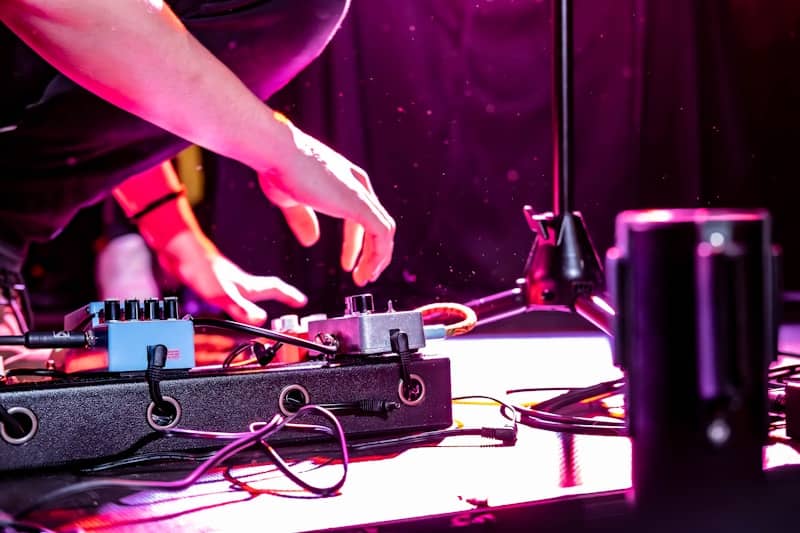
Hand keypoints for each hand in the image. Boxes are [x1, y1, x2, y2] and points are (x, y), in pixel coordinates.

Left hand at [157, 230, 306, 324]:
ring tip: (263, 307)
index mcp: (248, 285)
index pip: (275, 288)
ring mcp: (228, 282)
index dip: (290, 295)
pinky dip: (238, 299)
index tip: (302, 300)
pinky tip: (229, 304)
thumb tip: (261, 319)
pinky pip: (233, 293)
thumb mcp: (223, 295)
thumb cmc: (201, 271)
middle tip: (291, 301)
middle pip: (267, 287)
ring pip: (250, 290)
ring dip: (260, 297)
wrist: (179, 253)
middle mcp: (241, 282)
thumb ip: (241, 308)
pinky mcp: (214, 283)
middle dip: (280, 294)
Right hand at [259, 116, 395, 286]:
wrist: (276, 151)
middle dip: (371, 253)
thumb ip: (303, 219)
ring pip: (383, 231)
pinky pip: (381, 234)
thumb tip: (311, 241)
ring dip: (377, 259)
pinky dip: (379, 255)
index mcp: (344, 180)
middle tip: (362, 277)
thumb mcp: (290, 199)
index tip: (347, 264)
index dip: (355, 243)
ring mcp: (360, 193)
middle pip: (375, 225)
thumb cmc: (276, 167)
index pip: (359, 216)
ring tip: (364, 279)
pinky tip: (366, 271)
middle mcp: (357, 184)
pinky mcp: (359, 203)